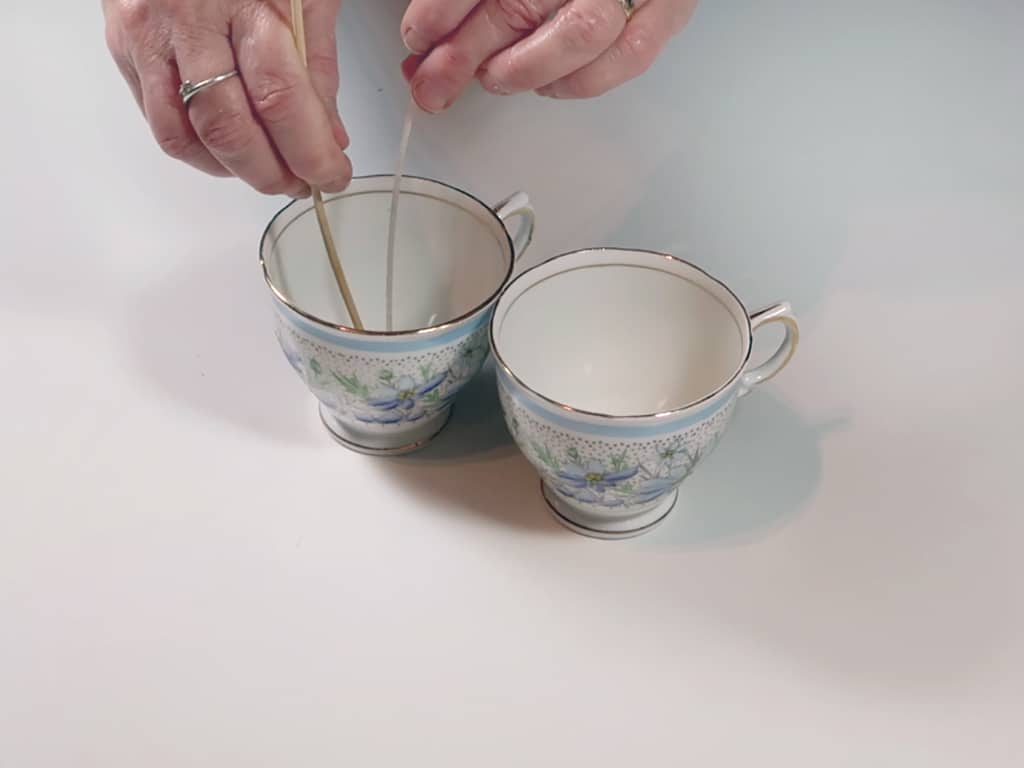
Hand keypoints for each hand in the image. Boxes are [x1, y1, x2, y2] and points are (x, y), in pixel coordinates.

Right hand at [103, 0, 350, 196]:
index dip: (310, 152)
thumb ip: (318, 66)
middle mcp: (188, 19)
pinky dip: (200, 149)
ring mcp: (147, 34)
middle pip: (228, 128)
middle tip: (303, 183)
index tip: (333, 175)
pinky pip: (160, 121)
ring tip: (269, 171)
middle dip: (272, 173)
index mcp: (246, 1)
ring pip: (185, 135)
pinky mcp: (123, 45)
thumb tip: (330, 138)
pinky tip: (229, 150)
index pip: (280, 99)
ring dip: (233, 170)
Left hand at [399, 0, 697, 111]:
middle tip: (432, 83)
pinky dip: (581, 80)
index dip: (443, 9)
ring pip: (580, 34)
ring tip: (493, 79)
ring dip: (524, 68)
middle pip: (520, 4)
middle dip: (465, 52)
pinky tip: (548, 84)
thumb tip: (428, 39)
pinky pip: (629, 54)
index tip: (418, 36)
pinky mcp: (669, 7)